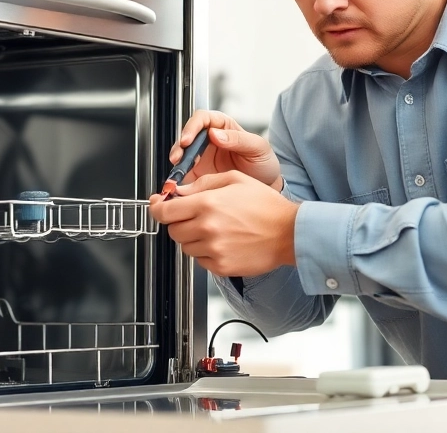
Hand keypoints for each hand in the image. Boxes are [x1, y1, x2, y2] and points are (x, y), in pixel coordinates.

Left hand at [148, 171, 297, 276]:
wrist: (288, 232)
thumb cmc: (266, 206)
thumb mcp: (234, 180)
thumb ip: (202, 183)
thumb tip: (179, 191)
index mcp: (207, 204)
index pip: (165, 211)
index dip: (157, 208)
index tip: (158, 206)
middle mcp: (207, 228)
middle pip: (172, 230)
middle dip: (178, 222)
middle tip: (194, 216)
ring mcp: (213, 249)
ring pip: (185, 246)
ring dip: (192, 238)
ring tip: (215, 229)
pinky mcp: (220, 266)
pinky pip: (200, 260)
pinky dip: (205, 252)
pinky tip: (223, 241)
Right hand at [170, 110, 281, 188]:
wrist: (267, 187)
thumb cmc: (264, 163)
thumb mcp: (258, 148)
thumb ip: (238, 139)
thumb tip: (215, 133)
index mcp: (224, 126)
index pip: (203, 118)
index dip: (192, 127)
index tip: (188, 139)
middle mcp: (209, 139)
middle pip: (188, 135)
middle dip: (180, 146)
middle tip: (178, 158)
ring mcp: (202, 157)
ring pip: (182, 154)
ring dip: (178, 161)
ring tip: (178, 171)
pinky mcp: (199, 173)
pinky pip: (185, 172)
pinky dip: (179, 177)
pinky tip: (180, 182)